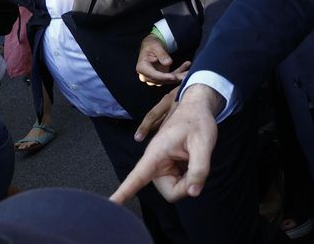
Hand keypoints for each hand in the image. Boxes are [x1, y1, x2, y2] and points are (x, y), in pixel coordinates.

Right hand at [111, 84, 222, 203]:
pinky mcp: (168, 167)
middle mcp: (155, 162)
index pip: (136, 178)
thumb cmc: (198, 121)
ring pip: (176, 187)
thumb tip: (193, 192)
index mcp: (156, 154)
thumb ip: (199, 168)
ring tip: (195, 157)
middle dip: (187, 184)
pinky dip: (189, 175)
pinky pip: (179, 182)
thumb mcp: (203, 143)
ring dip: (189, 178)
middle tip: (198, 163)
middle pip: (170, 191)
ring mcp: (161, 166)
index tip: (110, 205)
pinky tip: (192, 159)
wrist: (196, 106)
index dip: (123, 193)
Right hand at [137, 33, 191, 85]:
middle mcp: (146, 75)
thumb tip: (168, 63)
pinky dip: (179, 72)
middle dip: (174, 78)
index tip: (173, 77)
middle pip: (161, 80)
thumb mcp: (156, 46)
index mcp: (142, 67)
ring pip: (167, 80)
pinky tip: (186, 65)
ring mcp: (154, 77)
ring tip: (189, 71)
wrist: (152, 45)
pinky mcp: (161, 76)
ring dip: (179, 76)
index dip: (164, 77)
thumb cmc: (152, 44)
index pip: (153, 75)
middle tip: (185, 75)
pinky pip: (171, 77)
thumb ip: (162, 54)